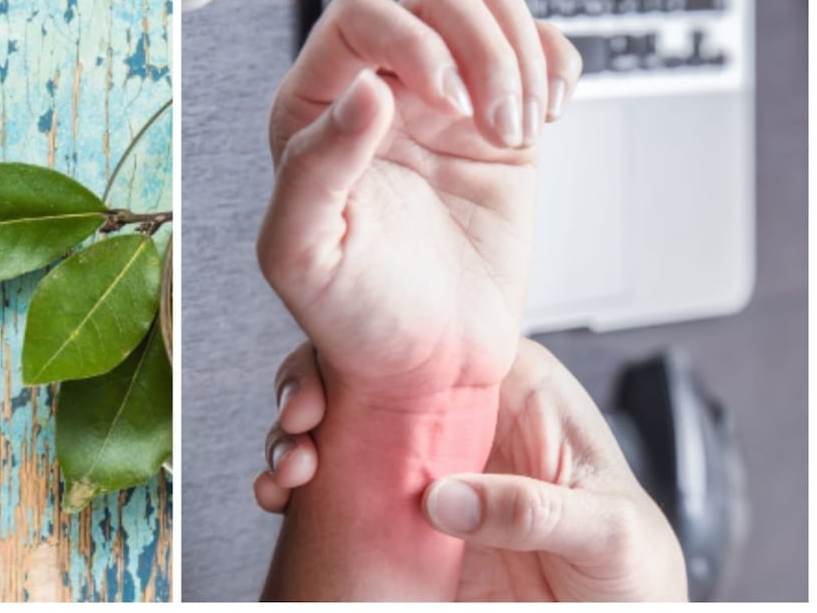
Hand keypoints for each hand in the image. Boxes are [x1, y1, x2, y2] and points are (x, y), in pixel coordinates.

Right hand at [254, 339, 687, 601]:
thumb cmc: (633, 571)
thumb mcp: (610, 533)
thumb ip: (538, 509)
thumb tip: (446, 500)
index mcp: (517, 391)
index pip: (436, 346)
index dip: (379, 350)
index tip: (340, 381)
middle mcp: (461, 418)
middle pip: (370, 376)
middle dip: (317, 391)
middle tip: (300, 426)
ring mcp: (425, 467)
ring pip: (342, 426)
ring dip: (299, 441)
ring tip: (287, 472)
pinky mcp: (402, 517)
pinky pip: (338, 490)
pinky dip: (301, 491)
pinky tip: (284, 500)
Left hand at [258, 0, 581, 400]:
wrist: (427, 365)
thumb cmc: (353, 317)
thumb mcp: (303, 256)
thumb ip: (312, 168)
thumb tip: (363, 90)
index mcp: (314, 111)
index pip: (359, 15)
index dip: (409, 38)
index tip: (444, 99)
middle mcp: (375, 92)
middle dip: (478, 46)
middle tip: (488, 122)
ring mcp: (441, 104)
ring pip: (487, 8)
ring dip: (520, 54)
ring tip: (517, 129)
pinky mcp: (498, 122)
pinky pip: (535, 45)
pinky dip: (555, 59)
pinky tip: (546, 114)